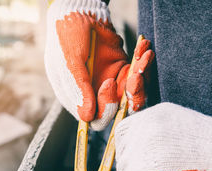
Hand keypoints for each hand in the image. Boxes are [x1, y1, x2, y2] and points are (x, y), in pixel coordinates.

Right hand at [45, 0, 153, 129]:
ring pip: (134, 93)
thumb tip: (87, 117)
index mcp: (79, 98)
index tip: (108, 83)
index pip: (98, 118)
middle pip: (120, 109)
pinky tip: (144, 47)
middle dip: (133, 94)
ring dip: (142, 75)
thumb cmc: (67, 36)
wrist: (79, 11)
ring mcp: (111, 81)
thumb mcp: (70, 63)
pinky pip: (138, 73)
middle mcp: (96, 94)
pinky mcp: (123, 68)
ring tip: (144, 55)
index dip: (107, 107)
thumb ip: (80, 89)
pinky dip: (143, 61)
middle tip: (136, 76)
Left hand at [115, 103, 211, 170]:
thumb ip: (157, 136)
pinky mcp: (155, 163)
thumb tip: (139, 154)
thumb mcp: (182, 128)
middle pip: (122, 151)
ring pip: (126, 168)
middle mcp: (150, 124)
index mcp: (157, 114)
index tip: (139, 164)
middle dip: (133, 169)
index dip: (128, 152)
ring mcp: (151, 142)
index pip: (123, 132)